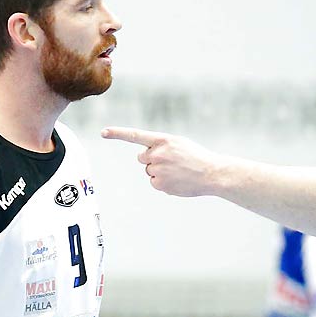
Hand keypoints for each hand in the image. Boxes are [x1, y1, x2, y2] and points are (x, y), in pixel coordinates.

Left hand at [101, 127, 230, 197]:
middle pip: (142, 157)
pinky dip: (163, 183)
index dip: (118, 133)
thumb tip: (145, 157)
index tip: (103, 132)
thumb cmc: (196, 157)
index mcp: (163, 140)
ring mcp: (158, 169)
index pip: (135, 135)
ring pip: (149, 171)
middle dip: (152, 160)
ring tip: (178, 171)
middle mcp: (157, 153)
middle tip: (171, 162)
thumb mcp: (179, 143)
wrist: (212, 173)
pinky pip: (154, 182)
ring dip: (159, 172)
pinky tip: (177, 180)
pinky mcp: (159, 184)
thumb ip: (161, 146)